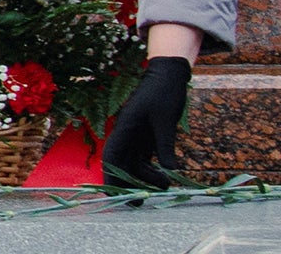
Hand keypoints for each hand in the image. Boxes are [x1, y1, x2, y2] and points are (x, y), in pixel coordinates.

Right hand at [102, 56, 191, 188]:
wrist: (169, 75)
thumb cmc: (163, 93)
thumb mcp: (165, 119)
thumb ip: (165, 145)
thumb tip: (170, 171)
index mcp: (125, 127)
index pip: (112, 155)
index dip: (110, 175)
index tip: (113, 192)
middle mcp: (128, 133)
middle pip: (121, 163)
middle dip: (125, 183)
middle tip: (136, 204)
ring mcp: (138, 136)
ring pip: (134, 163)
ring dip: (145, 178)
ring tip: (164, 187)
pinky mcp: (149, 137)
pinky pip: (146, 159)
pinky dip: (152, 171)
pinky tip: (165, 178)